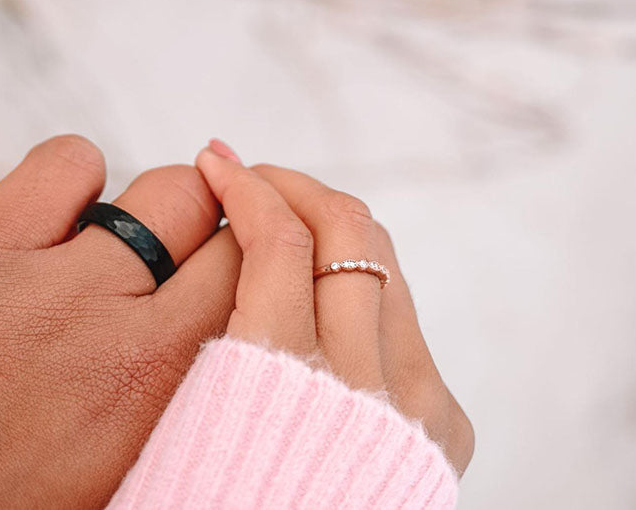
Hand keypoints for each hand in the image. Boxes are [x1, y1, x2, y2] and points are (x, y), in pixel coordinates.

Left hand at [0, 135, 240, 508]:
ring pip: (162, 191)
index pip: (259, 285)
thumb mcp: (118, 477)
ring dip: (159, 205)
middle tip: (199, 237)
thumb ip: (172, 403)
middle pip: (227, 226)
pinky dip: (76, 175)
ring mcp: (48, 282)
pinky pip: (67, 163)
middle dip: (224, 225)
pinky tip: (57, 210)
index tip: (243, 258)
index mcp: (162, 399)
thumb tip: (203, 343)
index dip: (257, 263)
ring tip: (124, 234)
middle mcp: (122, 334)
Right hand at [196, 141, 473, 473]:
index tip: (216, 160)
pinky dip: (356, 277)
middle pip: (348, 233)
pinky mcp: (444, 423)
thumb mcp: (190, 421)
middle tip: (248, 174)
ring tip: (280, 212)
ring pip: (381, 261)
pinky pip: (401, 315)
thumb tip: (212, 247)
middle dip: (293, 184)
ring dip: (328, 220)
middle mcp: (367, 389)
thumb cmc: (214, 499)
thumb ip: (209, 337)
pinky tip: (315, 277)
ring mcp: (417, 404)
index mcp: (282, 388)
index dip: (245, 185)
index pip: (279, 243)